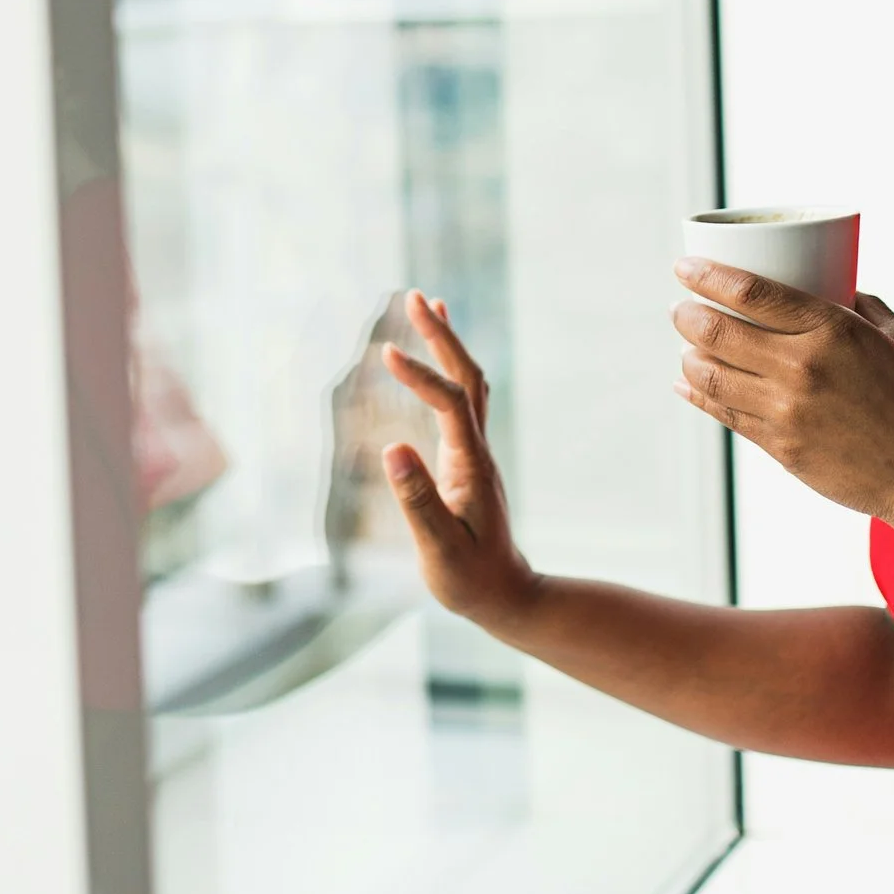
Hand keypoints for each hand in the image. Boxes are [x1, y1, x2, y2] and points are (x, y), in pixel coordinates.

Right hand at [379, 290, 540, 626]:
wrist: (507, 597)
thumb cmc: (469, 580)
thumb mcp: (438, 546)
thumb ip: (417, 500)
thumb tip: (391, 449)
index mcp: (471, 465)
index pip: (450, 403)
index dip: (421, 376)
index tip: (386, 354)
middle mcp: (477, 450)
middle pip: (468, 377)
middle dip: (441, 336)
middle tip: (414, 296)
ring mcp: (475, 453)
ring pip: (470, 384)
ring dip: (449, 345)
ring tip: (428, 306)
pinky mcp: (468, 460)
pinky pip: (462, 402)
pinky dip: (447, 371)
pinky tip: (431, 363)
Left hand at [670, 258, 893, 532]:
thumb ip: (863, 306)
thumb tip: (835, 284)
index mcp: (832, 330)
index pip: (748, 292)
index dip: (706, 275)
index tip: (684, 267)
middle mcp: (801, 367)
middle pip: (716, 330)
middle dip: (686, 314)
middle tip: (681, 307)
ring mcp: (786, 411)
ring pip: (710, 375)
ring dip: (688, 355)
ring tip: (687, 344)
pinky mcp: (780, 448)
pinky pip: (724, 414)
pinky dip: (697, 394)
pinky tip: (686, 383)